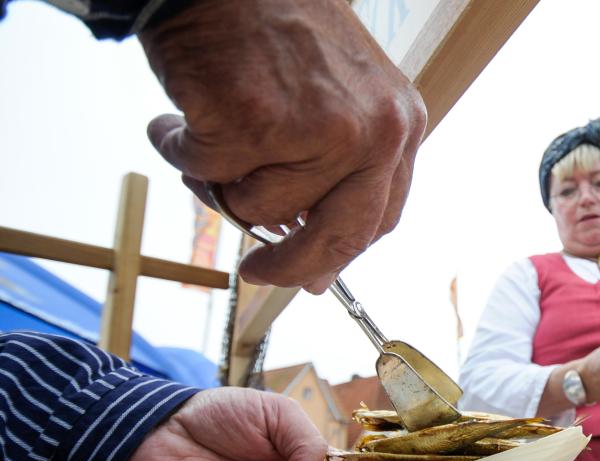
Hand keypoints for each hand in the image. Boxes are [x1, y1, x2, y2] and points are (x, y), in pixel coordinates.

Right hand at [139, 0, 426, 292]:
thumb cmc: (274, 25)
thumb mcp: (342, 93)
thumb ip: (339, 168)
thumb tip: (316, 264)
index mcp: (401, 124)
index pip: (379, 218)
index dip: (339, 253)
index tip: (313, 274)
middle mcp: (374, 131)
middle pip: (337, 237)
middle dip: (292, 265)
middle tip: (258, 273)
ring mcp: (320, 129)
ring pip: (261, 207)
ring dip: (221, 180)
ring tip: (208, 131)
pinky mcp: (259, 124)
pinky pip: (209, 172)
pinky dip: (180, 149)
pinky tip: (176, 119)